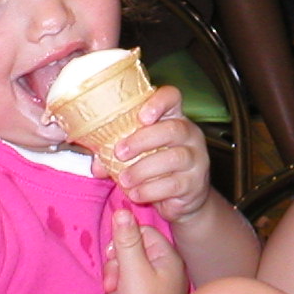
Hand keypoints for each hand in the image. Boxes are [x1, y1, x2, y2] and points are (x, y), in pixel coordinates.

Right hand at [102, 209, 186, 293]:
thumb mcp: (131, 268)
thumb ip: (126, 239)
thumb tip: (122, 210)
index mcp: (170, 259)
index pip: (145, 233)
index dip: (124, 242)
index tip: (113, 256)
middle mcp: (169, 272)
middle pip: (135, 253)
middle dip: (116, 266)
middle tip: (110, 281)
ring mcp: (160, 290)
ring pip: (128, 272)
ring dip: (115, 283)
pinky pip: (129, 291)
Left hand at [104, 86, 213, 223]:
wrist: (183, 196)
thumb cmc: (155, 165)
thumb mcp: (137, 153)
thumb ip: (117, 152)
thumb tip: (97, 165)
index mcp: (173, 117)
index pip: (172, 97)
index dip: (158, 102)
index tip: (141, 117)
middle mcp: (189, 133)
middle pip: (172, 129)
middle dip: (142, 141)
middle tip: (119, 153)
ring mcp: (196, 158)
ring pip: (173, 158)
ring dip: (143, 170)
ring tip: (124, 180)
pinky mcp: (195, 182)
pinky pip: (173, 184)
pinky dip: (150, 190)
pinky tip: (136, 194)